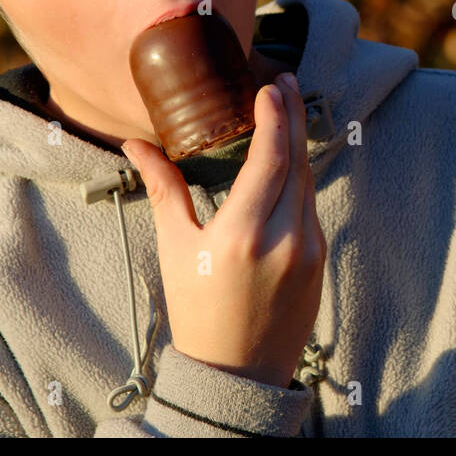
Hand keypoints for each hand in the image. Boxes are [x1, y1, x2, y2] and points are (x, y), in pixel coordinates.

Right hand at [122, 71, 325, 389]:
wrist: (237, 373)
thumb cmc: (197, 310)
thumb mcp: (176, 248)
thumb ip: (164, 189)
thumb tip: (135, 144)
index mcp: (241, 235)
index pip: (269, 159)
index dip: (274, 118)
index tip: (271, 87)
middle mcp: (283, 239)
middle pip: (296, 161)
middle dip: (293, 116)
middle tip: (287, 82)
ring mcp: (309, 250)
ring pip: (308, 181)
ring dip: (299, 143)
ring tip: (288, 110)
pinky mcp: (321, 259)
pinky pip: (311, 206)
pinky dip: (300, 178)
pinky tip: (290, 158)